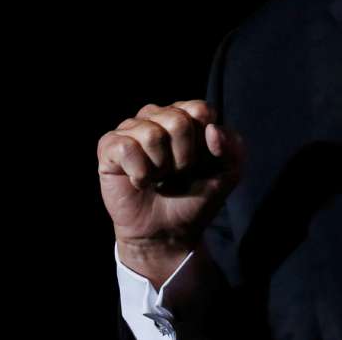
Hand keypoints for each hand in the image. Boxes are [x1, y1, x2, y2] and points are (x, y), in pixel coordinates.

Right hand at [98, 100, 244, 285]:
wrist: (167, 232)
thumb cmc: (195, 198)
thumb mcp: (228, 175)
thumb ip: (233, 148)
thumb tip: (212, 130)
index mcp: (186, 114)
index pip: (200, 109)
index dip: (204, 143)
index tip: (200, 163)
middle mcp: (157, 115)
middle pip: (177, 120)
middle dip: (183, 158)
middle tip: (177, 174)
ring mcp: (131, 129)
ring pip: (152, 134)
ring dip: (160, 168)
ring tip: (158, 178)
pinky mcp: (109, 147)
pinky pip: (126, 148)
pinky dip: (139, 173)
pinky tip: (140, 181)